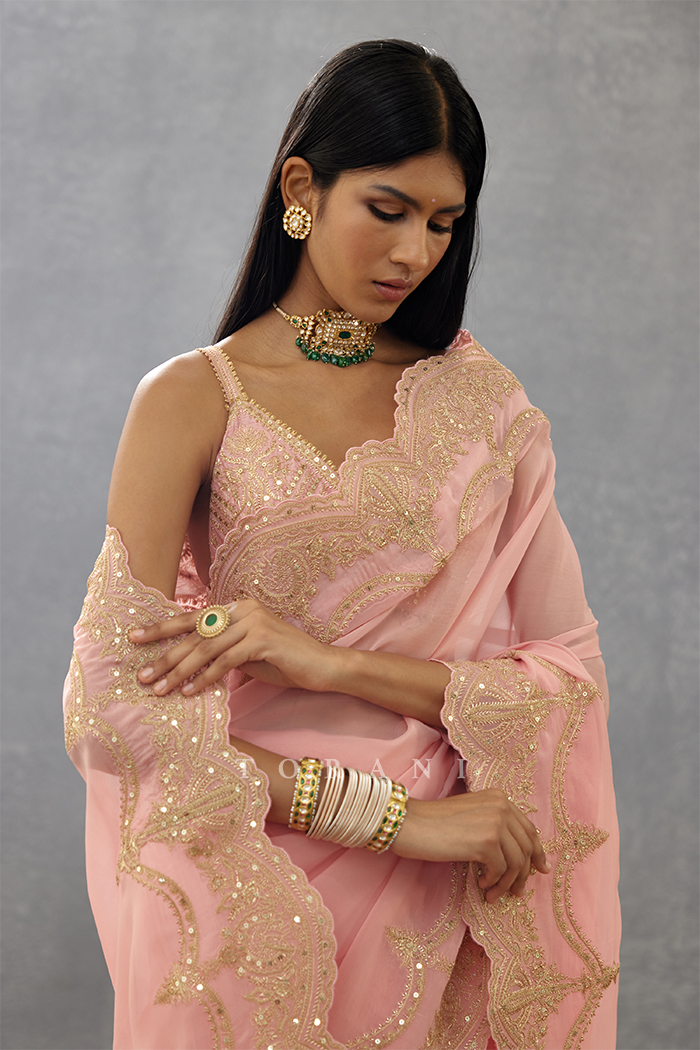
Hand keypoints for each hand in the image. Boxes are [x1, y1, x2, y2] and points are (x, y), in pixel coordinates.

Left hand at [129, 600, 338, 695]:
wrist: (324, 666)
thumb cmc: (285, 663)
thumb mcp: (247, 654)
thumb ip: (221, 651)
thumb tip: (187, 664)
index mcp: (237, 608)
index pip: (192, 618)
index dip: (162, 628)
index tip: (134, 638)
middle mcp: (243, 609)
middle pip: (194, 633)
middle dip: (164, 655)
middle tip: (141, 674)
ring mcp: (253, 622)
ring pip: (206, 648)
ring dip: (179, 671)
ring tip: (158, 689)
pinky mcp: (262, 640)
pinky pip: (225, 661)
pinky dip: (204, 678)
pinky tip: (189, 692)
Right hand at [391, 789, 549, 902]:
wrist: (409, 823)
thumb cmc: (435, 823)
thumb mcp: (471, 816)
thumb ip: (495, 827)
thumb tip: (520, 856)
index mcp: (499, 798)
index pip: (528, 829)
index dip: (537, 853)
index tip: (539, 870)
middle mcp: (501, 806)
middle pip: (527, 848)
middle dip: (523, 874)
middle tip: (515, 892)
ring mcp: (495, 822)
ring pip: (517, 863)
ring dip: (506, 884)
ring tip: (493, 894)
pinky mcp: (486, 841)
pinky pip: (501, 871)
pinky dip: (493, 882)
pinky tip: (480, 884)